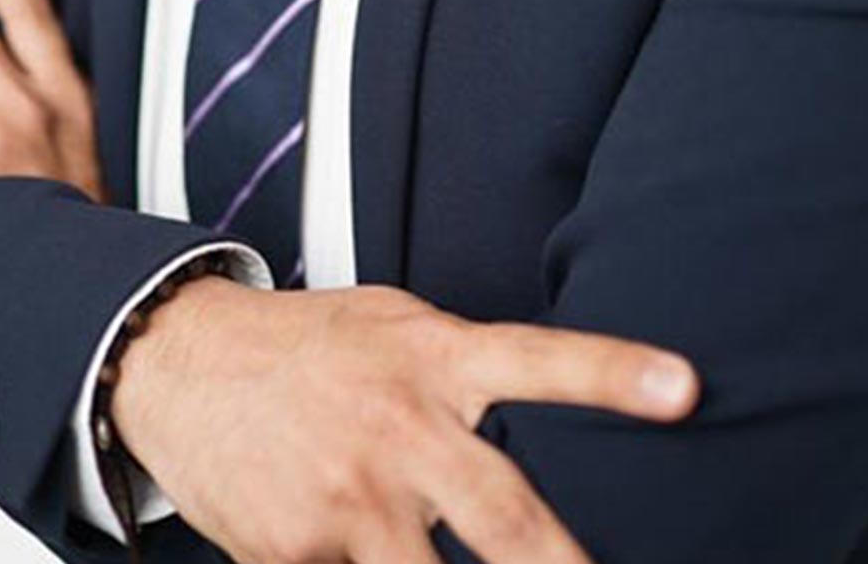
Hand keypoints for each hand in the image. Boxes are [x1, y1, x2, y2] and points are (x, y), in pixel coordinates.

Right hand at [112, 269, 701, 563]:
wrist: (183, 361)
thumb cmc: (311, 345)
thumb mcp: (396, 326)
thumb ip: (466, 369)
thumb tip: (544, 409)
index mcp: (433, 357)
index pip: (540, 359)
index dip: (613, 373)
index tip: (685, 389)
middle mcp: (399, 426)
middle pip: (504, 512)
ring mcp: (347, 497)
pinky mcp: (293, 554)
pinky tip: (353, 558)